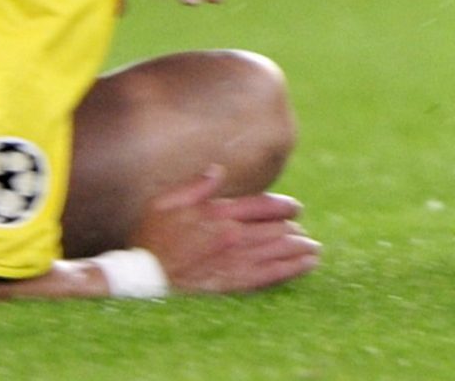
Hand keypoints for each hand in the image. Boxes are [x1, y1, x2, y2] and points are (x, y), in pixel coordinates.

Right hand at [130, 167, 319, 295]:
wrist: (141, 278)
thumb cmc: (150, 239)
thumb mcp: (166, 202)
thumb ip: (195, 185)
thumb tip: (217, 170)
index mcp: (220, 212)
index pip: (266, 206)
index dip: (286, 207)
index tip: (295, 209)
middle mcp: (232, 235)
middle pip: (277, 229)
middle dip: (294, 230)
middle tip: (303, 232)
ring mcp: (234, 261)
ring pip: (279, 251)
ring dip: (300, 248)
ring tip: (313, 249)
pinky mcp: (232, 284)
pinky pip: (271, 275)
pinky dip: (293, 269)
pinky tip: (307, 266)